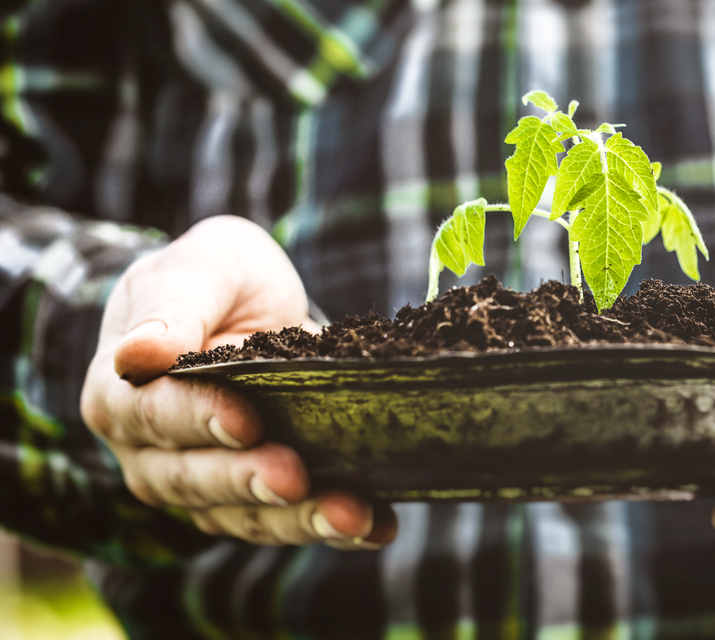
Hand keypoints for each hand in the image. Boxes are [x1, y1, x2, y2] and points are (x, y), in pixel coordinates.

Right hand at [81, 216, 396, 548]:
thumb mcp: (200, 269)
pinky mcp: (254, 502)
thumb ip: (173, 306)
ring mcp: (203, 487)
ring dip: (301, 520)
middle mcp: (152, 456)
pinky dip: (335, 528)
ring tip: (353, 516)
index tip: (246, 421)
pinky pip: (290, 523)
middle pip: (196, 480)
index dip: (200, 420)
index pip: (154, 415)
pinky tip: (378, 525)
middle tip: (297, 477)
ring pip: (245, 514)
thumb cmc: (216, 280)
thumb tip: (137, 354)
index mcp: (121, 396)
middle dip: (250, 480)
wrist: (251, 305)